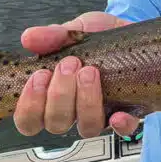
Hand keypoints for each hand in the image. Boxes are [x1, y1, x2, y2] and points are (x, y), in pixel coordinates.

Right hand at [13, 11, 140, 138]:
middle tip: (69, 63)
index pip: (29, 120)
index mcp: (51, 96)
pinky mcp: (128, 113)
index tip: (39, 75)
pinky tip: (119, 113)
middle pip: (56, 124)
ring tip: (90, 71)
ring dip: (86, 102)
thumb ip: (51, 35)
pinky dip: (120, 124)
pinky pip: (124, 130)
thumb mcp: (74, 30)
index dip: (29, 106)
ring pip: (87, 128)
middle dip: (60, 95)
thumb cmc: (97, 38)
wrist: (131, 30)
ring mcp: (100, 114)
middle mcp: (73, 111)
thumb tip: (28, 37)